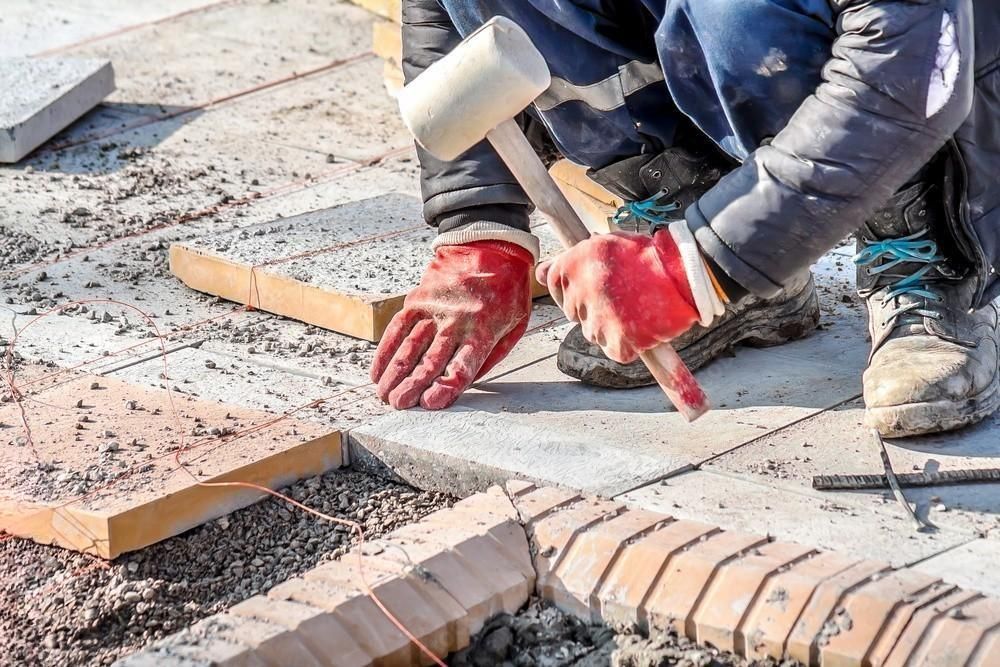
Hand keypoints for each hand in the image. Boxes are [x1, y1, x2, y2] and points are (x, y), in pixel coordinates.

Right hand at [371, 240, 532, 409]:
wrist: (492, 243)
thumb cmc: (508, 289)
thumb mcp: (517, 322)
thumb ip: (494, 353)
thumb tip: (466, 381)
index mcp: (483, 330)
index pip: (462, 365)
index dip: (445, 387)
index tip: (429, 403)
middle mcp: (456, 321)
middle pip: (431, 360)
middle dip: (412, 386)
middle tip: (397, 405)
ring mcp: (434, 309)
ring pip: (410, 346)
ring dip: (395, 373)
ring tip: (383, 394)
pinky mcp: (418, 299)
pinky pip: (398, 328)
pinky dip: (386, 350)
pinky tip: (377, 370)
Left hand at [535, 231, 697, 363]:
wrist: (684, 272)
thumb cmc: (647, 256)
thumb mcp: (604, 245)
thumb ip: (571, 260)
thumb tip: (540, 273)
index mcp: (574, 265)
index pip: (554, 283)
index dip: (571, 286)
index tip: (590, 286)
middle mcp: (580, 293)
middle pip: (573, 310)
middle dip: (591, 305)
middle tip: (620, 296)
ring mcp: (597, 320)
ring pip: (592, 331)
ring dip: (608, 325)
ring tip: (634, 308)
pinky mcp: (617, 343)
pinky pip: (614, 348)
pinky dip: (626, 343)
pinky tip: (641, 325)